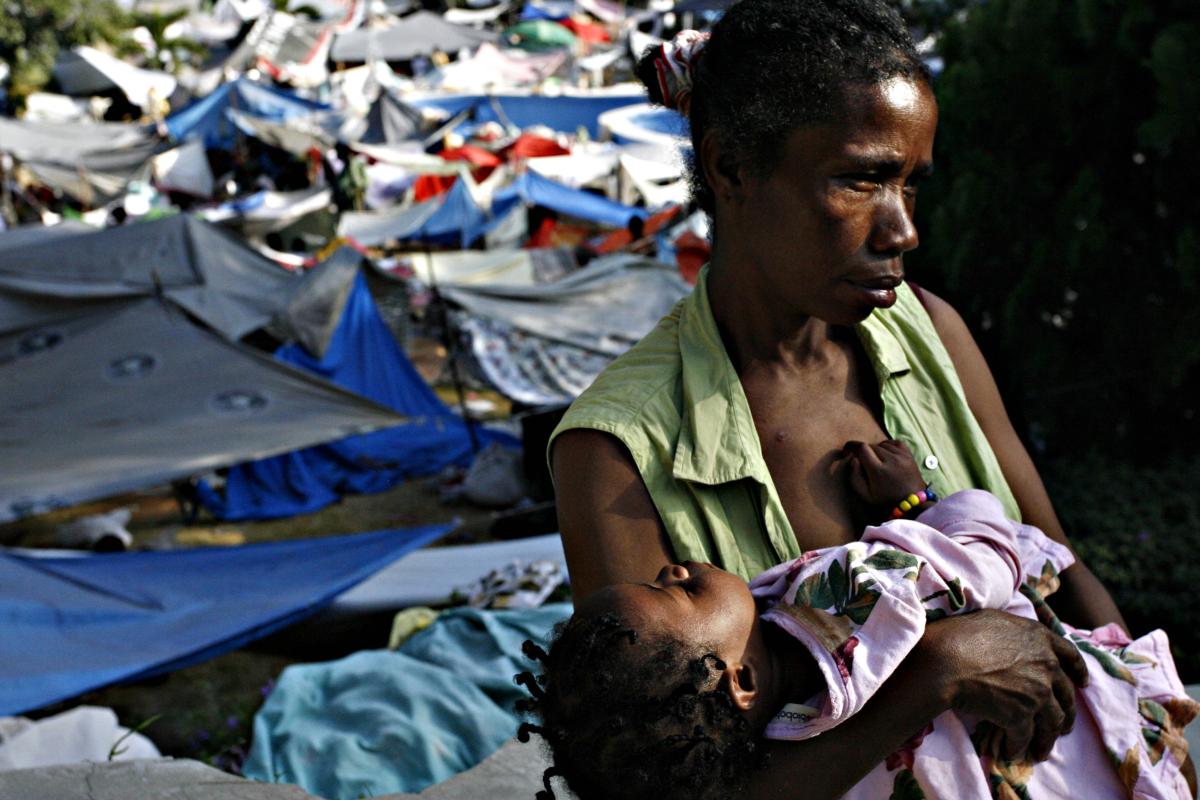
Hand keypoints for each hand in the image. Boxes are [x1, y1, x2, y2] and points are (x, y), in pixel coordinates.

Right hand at [842, 439, 925, 509]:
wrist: (912, 505)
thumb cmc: (886, 501)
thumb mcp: (865, 495)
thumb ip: (854, 477)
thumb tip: (854, 459)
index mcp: (879, 471)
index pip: (862, 448)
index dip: (851, 447)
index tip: (847, 451)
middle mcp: (891, 460)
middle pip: (871, 446)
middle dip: (863, 452)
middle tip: (862, 462)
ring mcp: (902, 456)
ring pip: (882, 444)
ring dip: (875, 450)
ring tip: (875, 461)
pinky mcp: (910, 455)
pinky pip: (895, 442)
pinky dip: (887, 445)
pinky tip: (885, 454)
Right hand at [915, 609, 1088, 761]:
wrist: (947, 661)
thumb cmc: (961, 635)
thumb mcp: (994, 619)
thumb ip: (1015, 631)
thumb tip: (1016, 641)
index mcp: (1040, 639)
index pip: (1070, 656)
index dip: (1078, 671)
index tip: (1082, 684)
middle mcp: (1047, 666)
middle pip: (1066, 696)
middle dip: (1066, 714)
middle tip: (1063, 727)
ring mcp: (1037, 693)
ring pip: (1052, 723)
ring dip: (1047, 740)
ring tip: (1041, 751)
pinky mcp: (1021, 716)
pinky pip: (1024, 737)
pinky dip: (1018, 747)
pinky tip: (1012, 753)